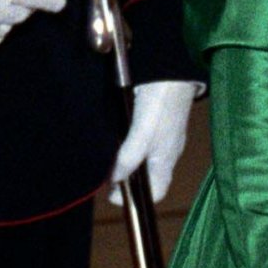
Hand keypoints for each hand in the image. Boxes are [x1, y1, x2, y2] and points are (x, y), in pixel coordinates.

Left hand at [108, 79, 195, 203]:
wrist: (169, 69)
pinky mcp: (149, 117)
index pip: (156, 191)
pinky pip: (134, 137)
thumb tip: (117, 179)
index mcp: (165, 159)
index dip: (137, 199)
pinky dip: (121, 142)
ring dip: (120, 161)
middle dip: (124, 179)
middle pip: (144, 174)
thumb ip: (131, 156)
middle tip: (100, 177)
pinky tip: (107, 137)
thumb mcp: (145, 133)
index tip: (112, 197)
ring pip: (138, 156)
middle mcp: (163, 150)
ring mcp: (158, 133)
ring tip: (98, 160)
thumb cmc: (161, 103)